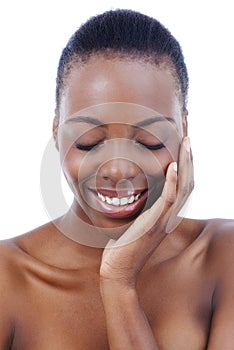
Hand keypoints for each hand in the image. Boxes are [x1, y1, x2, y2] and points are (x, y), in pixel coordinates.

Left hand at [100, 137, 193, 286]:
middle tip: (188, 138)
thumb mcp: (137, 224)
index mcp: (167, 216)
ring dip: (185, 164)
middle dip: (189, 159)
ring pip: (183, 188)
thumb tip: (140, 194)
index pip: (183, 187)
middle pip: (188, 183)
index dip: (186, 166)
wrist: (118, 270)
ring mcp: (164, 221)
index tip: (183, 147)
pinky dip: (172, 182)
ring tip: (186, 144)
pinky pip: (168, 200)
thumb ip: (144, 210)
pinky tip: (172, 165)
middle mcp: (170, 217)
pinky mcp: (153, 225)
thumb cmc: (124, 247)